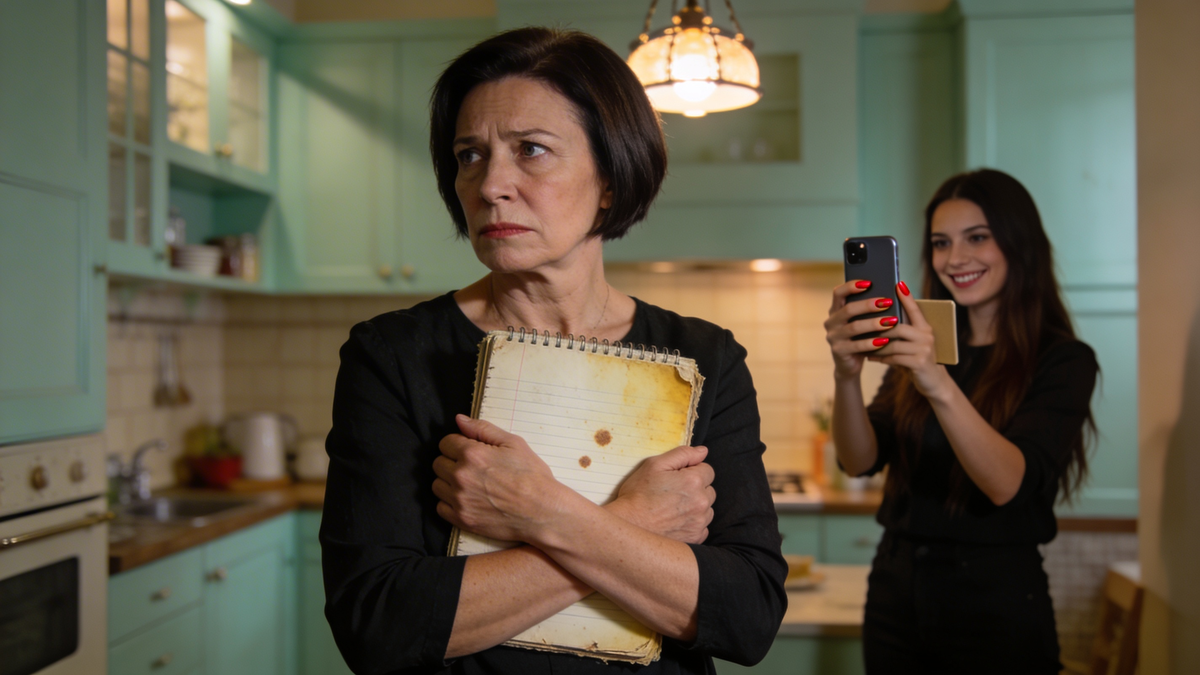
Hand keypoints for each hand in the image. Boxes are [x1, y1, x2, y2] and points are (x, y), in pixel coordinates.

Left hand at [433, 415, 568, 542]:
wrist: (542, 512)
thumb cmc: (532, 477)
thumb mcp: (513, 444)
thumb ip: (483, 429)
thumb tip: (459, 420)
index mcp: (472, 454)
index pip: (445, 443)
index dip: (458, 444)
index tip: (470, 451)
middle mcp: (461, 476)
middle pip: (438, 463)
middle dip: (452, 462)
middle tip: (472, 468)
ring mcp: (460, 499)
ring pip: (437, 485)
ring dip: (449, 483)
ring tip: (469, 484)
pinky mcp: (462, 519)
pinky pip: (440, 507)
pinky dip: (450, 503)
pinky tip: (467, 499)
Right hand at [606, 445, 715, 544]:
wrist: (629, 525)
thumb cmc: (638, 494)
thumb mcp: (654, 465)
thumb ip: (682, 454)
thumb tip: (703, 451)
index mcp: (693, 481)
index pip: (707, 470)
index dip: (691, 471)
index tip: (676, 478)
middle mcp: (701, 502)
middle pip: (709, 489)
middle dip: (695, 488)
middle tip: (673, 493)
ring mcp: (699, 522)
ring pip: (707, 508)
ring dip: (696, 506)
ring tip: (673, 508)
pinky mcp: (695, 537)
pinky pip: (703, 526)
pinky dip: (693, 523)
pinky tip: (676, 521)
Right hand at [825, 279, 897, 379]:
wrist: (850, 364)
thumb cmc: (860, 338)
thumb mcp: (861, 322)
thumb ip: (867, 310)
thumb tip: (889, 294)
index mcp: (836, 310)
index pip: (838, 293)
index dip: (852, 286)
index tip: (869, 282)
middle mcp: (831, 322)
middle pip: (848, 309)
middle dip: (868, 305)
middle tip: (887, 302)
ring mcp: (833, 337)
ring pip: (854, 327)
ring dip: (874, 323)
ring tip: (892, 321)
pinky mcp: (839, 351)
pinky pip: (856, 346)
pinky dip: (872, 343)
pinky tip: (885, 340)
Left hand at [869, 283, 950, 398]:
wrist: (933, 382)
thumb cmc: (917, 358)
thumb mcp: (914, 343)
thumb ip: (903, 332)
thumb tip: (881, 318)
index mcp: (925, 328)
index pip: (915, 309)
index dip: (907, 297)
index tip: (897, 284)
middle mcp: (927, 336)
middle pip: (898, 327)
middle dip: (878, 330)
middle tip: (861, 328)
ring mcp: (925, 350)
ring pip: (893, 344)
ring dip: (876, 346)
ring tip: (863, 345)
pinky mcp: (919, 363)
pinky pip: (894, 358)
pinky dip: (881, 358)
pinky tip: (871, 357)